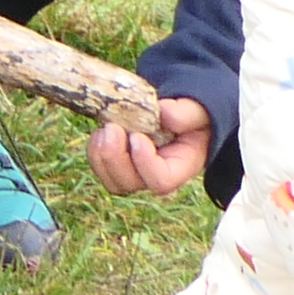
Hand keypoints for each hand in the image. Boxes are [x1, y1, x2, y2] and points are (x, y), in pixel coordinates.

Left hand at [84, 93, 214, 198]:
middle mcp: (156, 175)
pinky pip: (100, 167)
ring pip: (111, 181)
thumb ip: (186, 113)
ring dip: (101, 154)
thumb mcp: (197, 110)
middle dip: (115, 157)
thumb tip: (163, 113)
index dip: (144, 163)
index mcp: (181, 166)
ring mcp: (136, 172)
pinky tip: (102, 129)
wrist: (179, 114)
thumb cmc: (192, 114)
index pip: (161, 181)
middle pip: (129, 184)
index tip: (137, 136)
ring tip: (107, 127)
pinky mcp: (120, 163)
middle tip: (113, 128)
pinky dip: (95, 148)